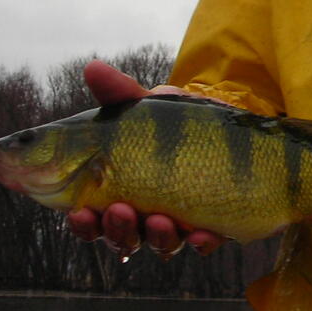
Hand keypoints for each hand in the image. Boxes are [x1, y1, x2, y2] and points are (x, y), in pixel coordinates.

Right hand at [65, 60, 224, 258]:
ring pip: (160, 243)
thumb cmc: (180, 123)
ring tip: (159, 219)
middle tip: (120, 211)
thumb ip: (120, 93)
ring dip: (155, 236)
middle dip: (117, 230)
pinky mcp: (213, 225)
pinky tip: (200, 234)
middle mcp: (144, 212)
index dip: (81, 222)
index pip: (90, 217)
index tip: (78, 213)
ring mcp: (180, 222)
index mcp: (118, 191)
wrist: (234, 128)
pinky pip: (205, 242)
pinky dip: (201, 241)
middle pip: (121, 237)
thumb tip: (91, 66)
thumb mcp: (150, 107)